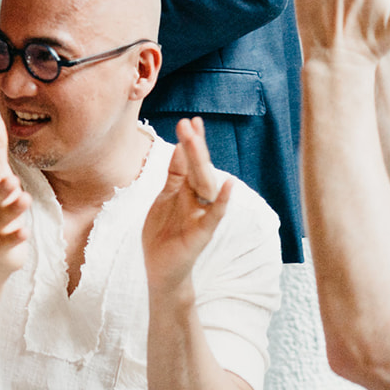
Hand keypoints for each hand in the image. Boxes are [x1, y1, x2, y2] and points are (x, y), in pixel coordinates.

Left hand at [143, 118, 230, 293]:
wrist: (161, 269)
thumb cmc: (163, 234)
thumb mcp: (164, 200)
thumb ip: (173, 177)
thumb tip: (178, 148)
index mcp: (185, 191)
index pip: (189, 162)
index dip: (191, 143)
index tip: (191, 120)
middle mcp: (196, 200)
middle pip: (198, 169)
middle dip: (194, 147)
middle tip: (190, 123)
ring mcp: (200, 215)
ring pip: (205, 186)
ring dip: (202, 164)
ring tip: (198, 141)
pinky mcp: (202, 233)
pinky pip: (214, 215)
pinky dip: (222, 201)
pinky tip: (229, 185)